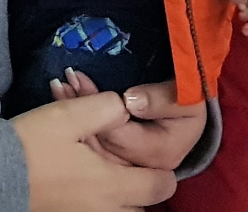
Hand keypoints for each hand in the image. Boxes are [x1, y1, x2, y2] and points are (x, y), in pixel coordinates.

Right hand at [14, 91, 175, 210]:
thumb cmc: (32, 146)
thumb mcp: (69, 116)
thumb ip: (106, 108)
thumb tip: (126, 107)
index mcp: (111, 185)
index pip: (161, 186)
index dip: (163, 169)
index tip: (150, 153)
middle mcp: (104, 210)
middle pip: (143, 207)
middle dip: (142, 188)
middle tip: (130, 164)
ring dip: (121, 197)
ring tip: (108, 174)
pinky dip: (100, 202)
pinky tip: (84, 182)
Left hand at [52, 73, 206, 170]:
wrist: (188, 112)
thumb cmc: (188, 102)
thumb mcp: (187, 98)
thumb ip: (163, 99)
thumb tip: (130, 101)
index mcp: (161, 154)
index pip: (121, 136)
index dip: (99, 110)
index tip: (81, 82)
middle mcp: (140, 166)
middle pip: (102, 140)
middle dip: (81, 109)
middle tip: (64, 81)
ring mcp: (126, 163)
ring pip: (93, 142)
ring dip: (73, 112)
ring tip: (59, 85)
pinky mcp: (115, 155)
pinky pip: (91, 140)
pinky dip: (75, 117)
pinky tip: (61, 97)